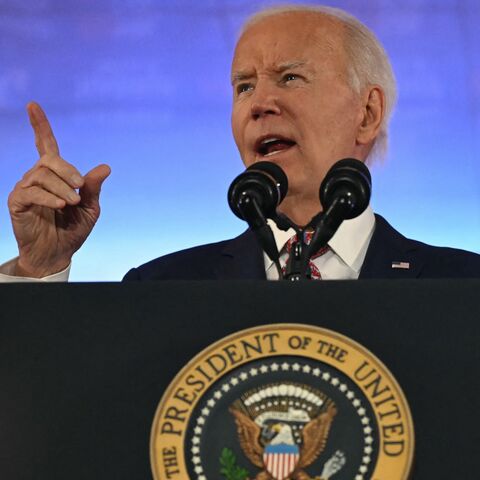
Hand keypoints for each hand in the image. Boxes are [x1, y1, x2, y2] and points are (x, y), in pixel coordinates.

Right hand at [7, 102, 110, 276]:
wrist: (59, 252)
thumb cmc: (73, 229)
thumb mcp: (90, 208)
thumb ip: (94, 188)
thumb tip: (105, 167)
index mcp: (56, 175)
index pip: (46, 145)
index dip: (40, 125)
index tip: (33, 105)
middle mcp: (38, 177)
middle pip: (49, 159)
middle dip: (68, 170)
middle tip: (80, 187)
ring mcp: (26, 188)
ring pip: (41, 175)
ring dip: (61, 187)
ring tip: (73, 202)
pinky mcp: (18, 202)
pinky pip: (30, 192)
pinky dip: (48, 196)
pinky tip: (59, 205)